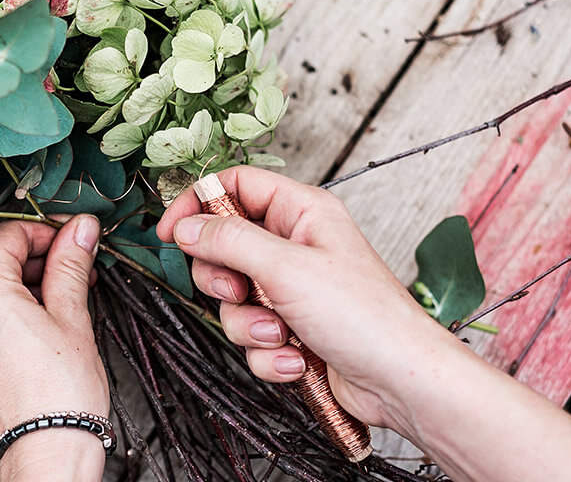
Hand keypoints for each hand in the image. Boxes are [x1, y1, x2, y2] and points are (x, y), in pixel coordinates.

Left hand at [0, 215, 108, 481]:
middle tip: (73, 278)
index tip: (71, 241)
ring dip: (17, 301)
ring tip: (56, 318)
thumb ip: (70, 264)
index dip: (45, 232)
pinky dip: (0, 334)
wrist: (45, 458)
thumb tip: (80, 228)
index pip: (9, 237)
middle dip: (34, 267)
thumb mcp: (73, 317)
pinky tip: (32, 350)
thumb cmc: (61, 393)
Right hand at [157, 166, 446, 428]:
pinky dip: (266, 351)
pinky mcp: (291, 328)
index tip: (171, 232)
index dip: (199, 204)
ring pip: (233, 298)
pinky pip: (251, 334)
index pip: (236, 187)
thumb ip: (229, 241)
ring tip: (278, 333)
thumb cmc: (365, 317)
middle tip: (238, 291)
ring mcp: (292, 289)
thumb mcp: (286, 268)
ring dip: (248, 323)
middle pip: (224, 246)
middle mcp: (294, 246)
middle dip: (223, 279)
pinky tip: (294, 358)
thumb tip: (188, 226)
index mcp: (301, 213)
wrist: (399, 382)